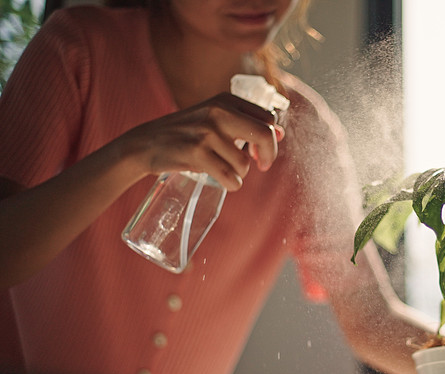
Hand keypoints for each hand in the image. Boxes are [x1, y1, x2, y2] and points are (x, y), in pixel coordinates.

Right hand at [116, 92, 284, 190]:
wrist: (144, 143)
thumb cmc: (185, 133)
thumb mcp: (213, 117)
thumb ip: (243, 122)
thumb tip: (280, 132)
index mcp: (225, 100)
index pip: (267, 118)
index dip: (271, 138)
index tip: (262, 151)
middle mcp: (218, 112)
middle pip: (264, 135)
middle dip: (268, 155)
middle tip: (263, 166)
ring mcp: (206, 132)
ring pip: (244, 163)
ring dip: (239, 173)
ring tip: (224, 170)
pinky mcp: (196, 152)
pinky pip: (229, 177)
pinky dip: (231, 184)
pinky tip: (225, 182)